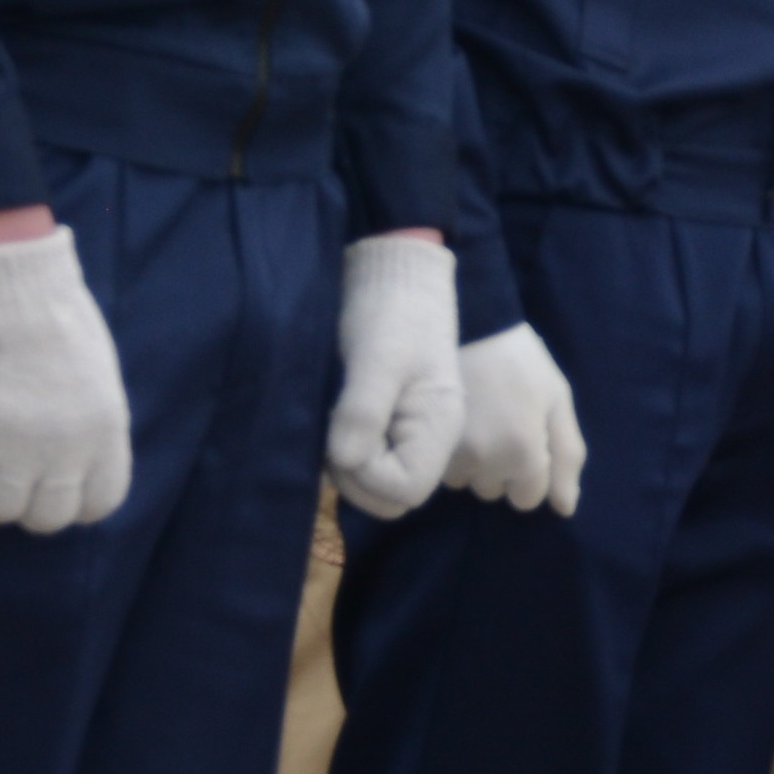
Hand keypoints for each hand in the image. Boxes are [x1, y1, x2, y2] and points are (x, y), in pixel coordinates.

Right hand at [0, 228, 134, 532]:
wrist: (8, 281)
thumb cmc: (53, 314)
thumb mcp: (95, 375)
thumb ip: (87, 425)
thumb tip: (67, 463)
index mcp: (106, 430)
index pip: (100, 502)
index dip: (72, 500)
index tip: (51, 483)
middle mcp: (66, 449)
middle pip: (47, 518)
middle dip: (27, 501)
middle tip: (9, 471)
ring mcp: (16, 449)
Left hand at [323, 232, 464, 517]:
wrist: (397, 276)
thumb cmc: (390, 312)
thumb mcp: (375, 359)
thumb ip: (361, 412)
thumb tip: (345, 462)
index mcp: (439, 425)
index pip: (407, 490)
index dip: (367, 479)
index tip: (343, 444)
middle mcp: (434, 437)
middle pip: (396, 497)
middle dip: (356, 480)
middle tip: (334, 440)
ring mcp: (416, 432)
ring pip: (383, 484)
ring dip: (351, 469)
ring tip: (336, 428)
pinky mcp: (398, 424)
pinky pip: (377, 462)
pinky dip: (353, 455)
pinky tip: (342, 424)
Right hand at [444, 325, 590, 517]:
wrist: (470, 325)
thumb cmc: (522, 362)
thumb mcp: (558, 400)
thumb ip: (567, 455)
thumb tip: (566, 508)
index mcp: (522, 450)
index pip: (529, 498)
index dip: (533, 470)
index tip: (528, 435)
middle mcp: (484, 461)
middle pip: (497, 492)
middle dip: (504, 467)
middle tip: (502, 422)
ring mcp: (450, 455)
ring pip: (469, 484)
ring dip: (477, 463)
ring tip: (480, 420)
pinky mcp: (425, 443)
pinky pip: (444, 471)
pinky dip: (453, 455)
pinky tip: (460, 424)